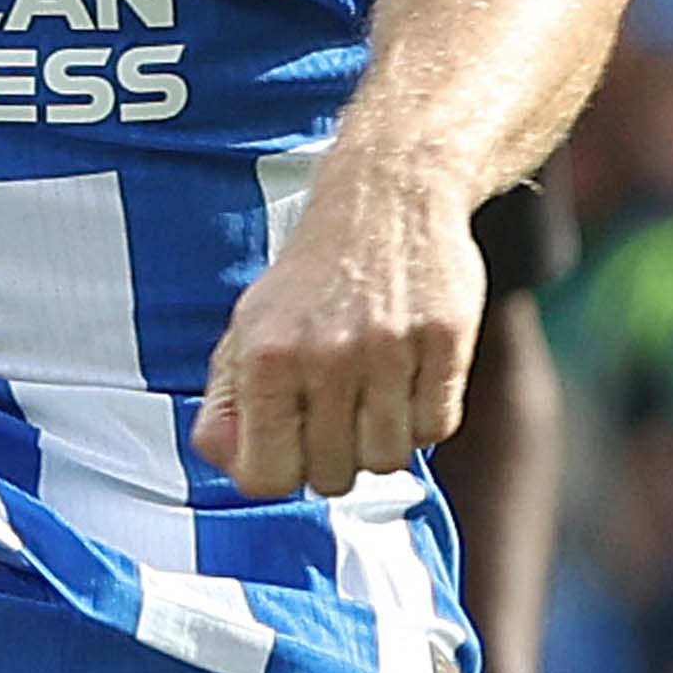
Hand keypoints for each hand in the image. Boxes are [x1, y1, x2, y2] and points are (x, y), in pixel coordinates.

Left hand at [196, 165, 476, 497]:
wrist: (385, 195)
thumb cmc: (313, 277)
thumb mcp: (248, 327)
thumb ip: (227, 402)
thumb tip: (230, 463)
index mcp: (266, 355)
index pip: (267, 476)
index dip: (281, 471)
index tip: (293, 447)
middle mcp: (325, 354)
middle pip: (333, 477)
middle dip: (334, 456)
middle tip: (337, 411)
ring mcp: (389, 348)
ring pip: (388, 461)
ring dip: (382, 439)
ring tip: (374, 393)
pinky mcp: (444, 340)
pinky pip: (436, 428)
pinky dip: (424, 416)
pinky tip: (409, 378)